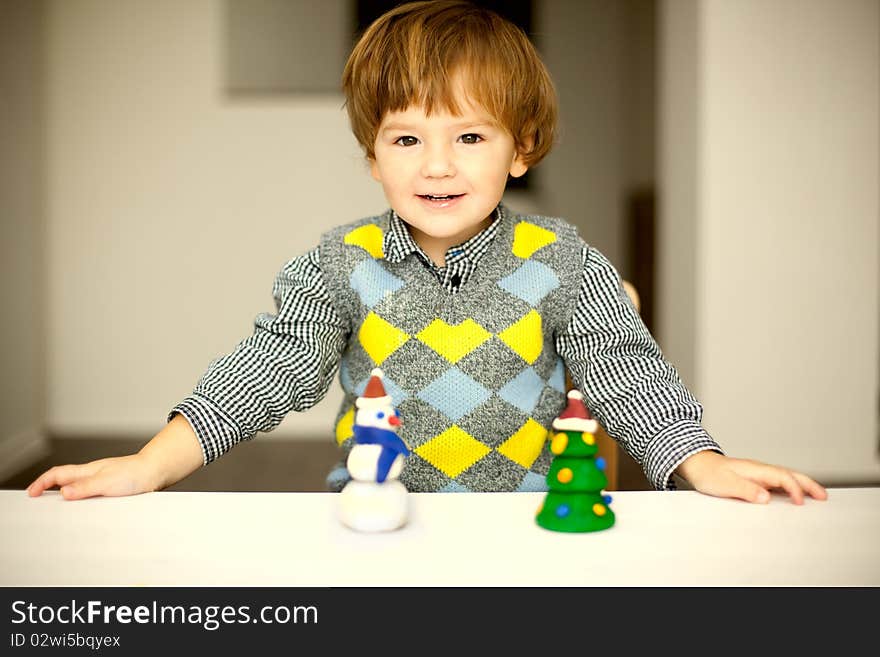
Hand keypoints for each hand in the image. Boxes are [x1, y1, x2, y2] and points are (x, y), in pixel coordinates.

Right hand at [26, 454, 161, 500]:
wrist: (156, 472)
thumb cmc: (135, 473)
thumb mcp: (106, 482)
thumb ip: (85, 488)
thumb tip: (64, 493)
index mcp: (88, 471)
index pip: (57, 474)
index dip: (41, 483)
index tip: (31, 493)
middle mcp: (93, 474)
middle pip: (64, 479)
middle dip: (49, 488)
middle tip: (38, 499)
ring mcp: (102, 480)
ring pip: (78, 487)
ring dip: (66, 495)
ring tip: (58, 508)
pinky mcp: (112, 488)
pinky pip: (91, 494)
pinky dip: (83, 500)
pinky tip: (85, 509)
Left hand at [676, 451, 827, 504]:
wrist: (696, 465)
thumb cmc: (708, 473)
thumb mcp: (725, 484)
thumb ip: (745, 491)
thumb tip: (766, 498)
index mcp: (755, 470)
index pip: (782, 477)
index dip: (794, 489)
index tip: (801, 502)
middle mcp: (759, 470)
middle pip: (790, 475)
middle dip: (808, 485)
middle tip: (823, 496)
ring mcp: (757, 473)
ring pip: (786, 477)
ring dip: (802, 485)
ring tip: (816, 495)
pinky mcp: (753, 478)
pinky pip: (777, 482)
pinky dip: (790, 487)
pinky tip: (792, 494)